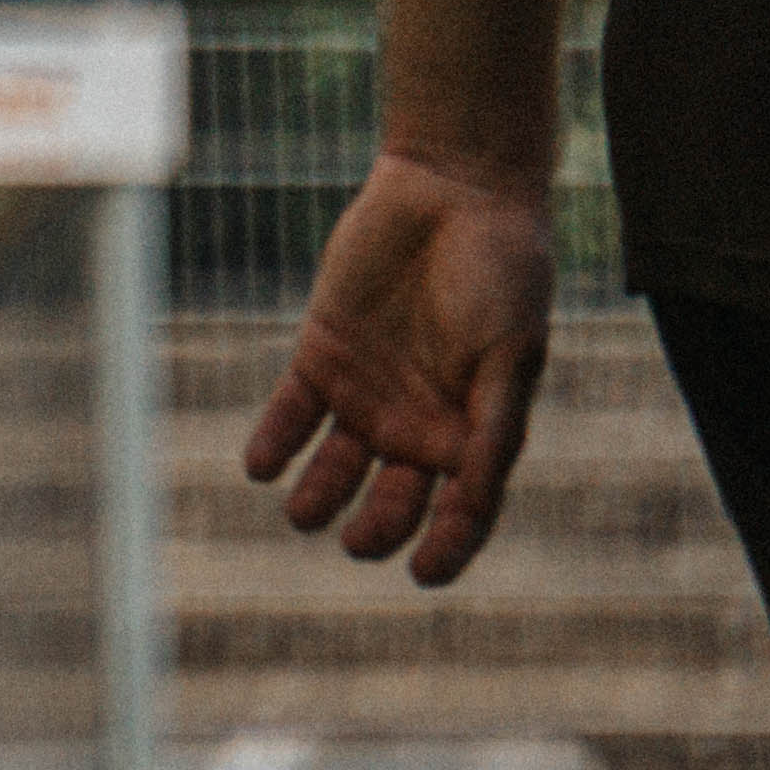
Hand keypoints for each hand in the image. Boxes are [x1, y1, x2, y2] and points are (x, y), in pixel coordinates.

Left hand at [242, 148, 555, 585]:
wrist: (455, 195)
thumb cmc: (502, 274)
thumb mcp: (508, 357)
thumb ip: (491, 429)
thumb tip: (473, 501)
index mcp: (475, 432)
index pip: (463, 511)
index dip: (447, 548)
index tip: (425, 575)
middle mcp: (420, 423)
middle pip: (393, 500)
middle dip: (376, 528)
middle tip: (357, 541)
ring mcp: (369, 392)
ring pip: (336, 467)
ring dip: (318, 496)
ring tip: (303, 515)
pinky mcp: (323, 354)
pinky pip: (292, 412)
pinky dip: (275, 442)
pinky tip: (261, 466)